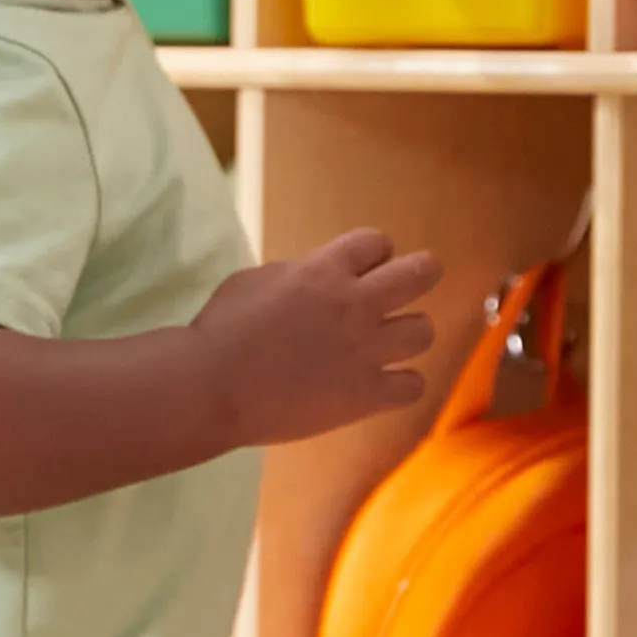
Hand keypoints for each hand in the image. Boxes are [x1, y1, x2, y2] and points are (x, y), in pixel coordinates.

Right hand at [196, 229, 444, 445]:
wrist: (212, 385)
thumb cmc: (222, 329)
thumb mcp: (256, 279)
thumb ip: (297, 274)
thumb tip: (316, 280)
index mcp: (325, 269)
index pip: (376, 242)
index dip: (375, 253)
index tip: (366, 267)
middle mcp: (356, 304)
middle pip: (420, 274)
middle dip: (421, 273)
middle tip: (414, 283)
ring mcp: (366, 351)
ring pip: (423, 330)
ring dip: (409, 332)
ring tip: (392, 342)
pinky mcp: (366, 394)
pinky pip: (413, 385)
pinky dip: (402, 384)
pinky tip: (384, 385)